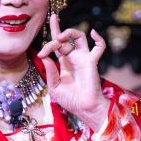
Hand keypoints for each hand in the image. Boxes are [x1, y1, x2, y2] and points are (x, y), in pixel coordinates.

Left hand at [37, 14, 109, 130]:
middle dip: (55, 34)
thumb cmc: (70, 100)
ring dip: (69, 32)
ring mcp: (83, 58)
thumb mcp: (54, 87)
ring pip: (78, 37)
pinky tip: (93, 32)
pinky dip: (99, 39)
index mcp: (63, 63)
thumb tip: (45, 57)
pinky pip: (99, 47)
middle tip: (51, 43)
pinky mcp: (91, 62)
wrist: (84, 108)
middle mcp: (73, 58)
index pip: (56, 45)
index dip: (48, 42)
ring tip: (61, 36)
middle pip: (65, 38)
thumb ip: (50, 71)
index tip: (42, 52)